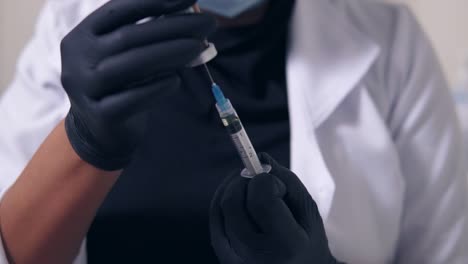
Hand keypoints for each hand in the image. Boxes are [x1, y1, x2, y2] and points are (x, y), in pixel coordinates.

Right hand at [61, 0, 215, 169]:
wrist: (98, 130)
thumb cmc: (119, 84)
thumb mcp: (125, 55)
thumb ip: (147, 36)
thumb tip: (190, 13)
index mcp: (83, 34)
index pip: (119, 10)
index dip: (155, 1)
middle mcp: (77, 57)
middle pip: (130, 37)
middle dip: (174, 26)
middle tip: (207, 23)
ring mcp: (85, 87)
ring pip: (132, 65)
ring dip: (171, 53)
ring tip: (200, 46)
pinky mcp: (100, 115)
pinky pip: (133, 98)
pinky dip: (157, 87)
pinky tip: (176, 80)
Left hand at [210, 153, 341, 263]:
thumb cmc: (308, 240)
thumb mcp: (308, 211)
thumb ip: (287, 181)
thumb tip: (260, 158)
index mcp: (286, 244)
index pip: (261, 198)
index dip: (267, 181)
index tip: (276, 184)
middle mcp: (257, 255)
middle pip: (233, 202)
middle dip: (244, 181)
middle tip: (258, 178)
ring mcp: (237, 260)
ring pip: (221, 209)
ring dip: (233, 188)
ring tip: (250, 186)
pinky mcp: (226, 259)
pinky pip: (215, 221)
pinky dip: (222, 201)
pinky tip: (236, 195)